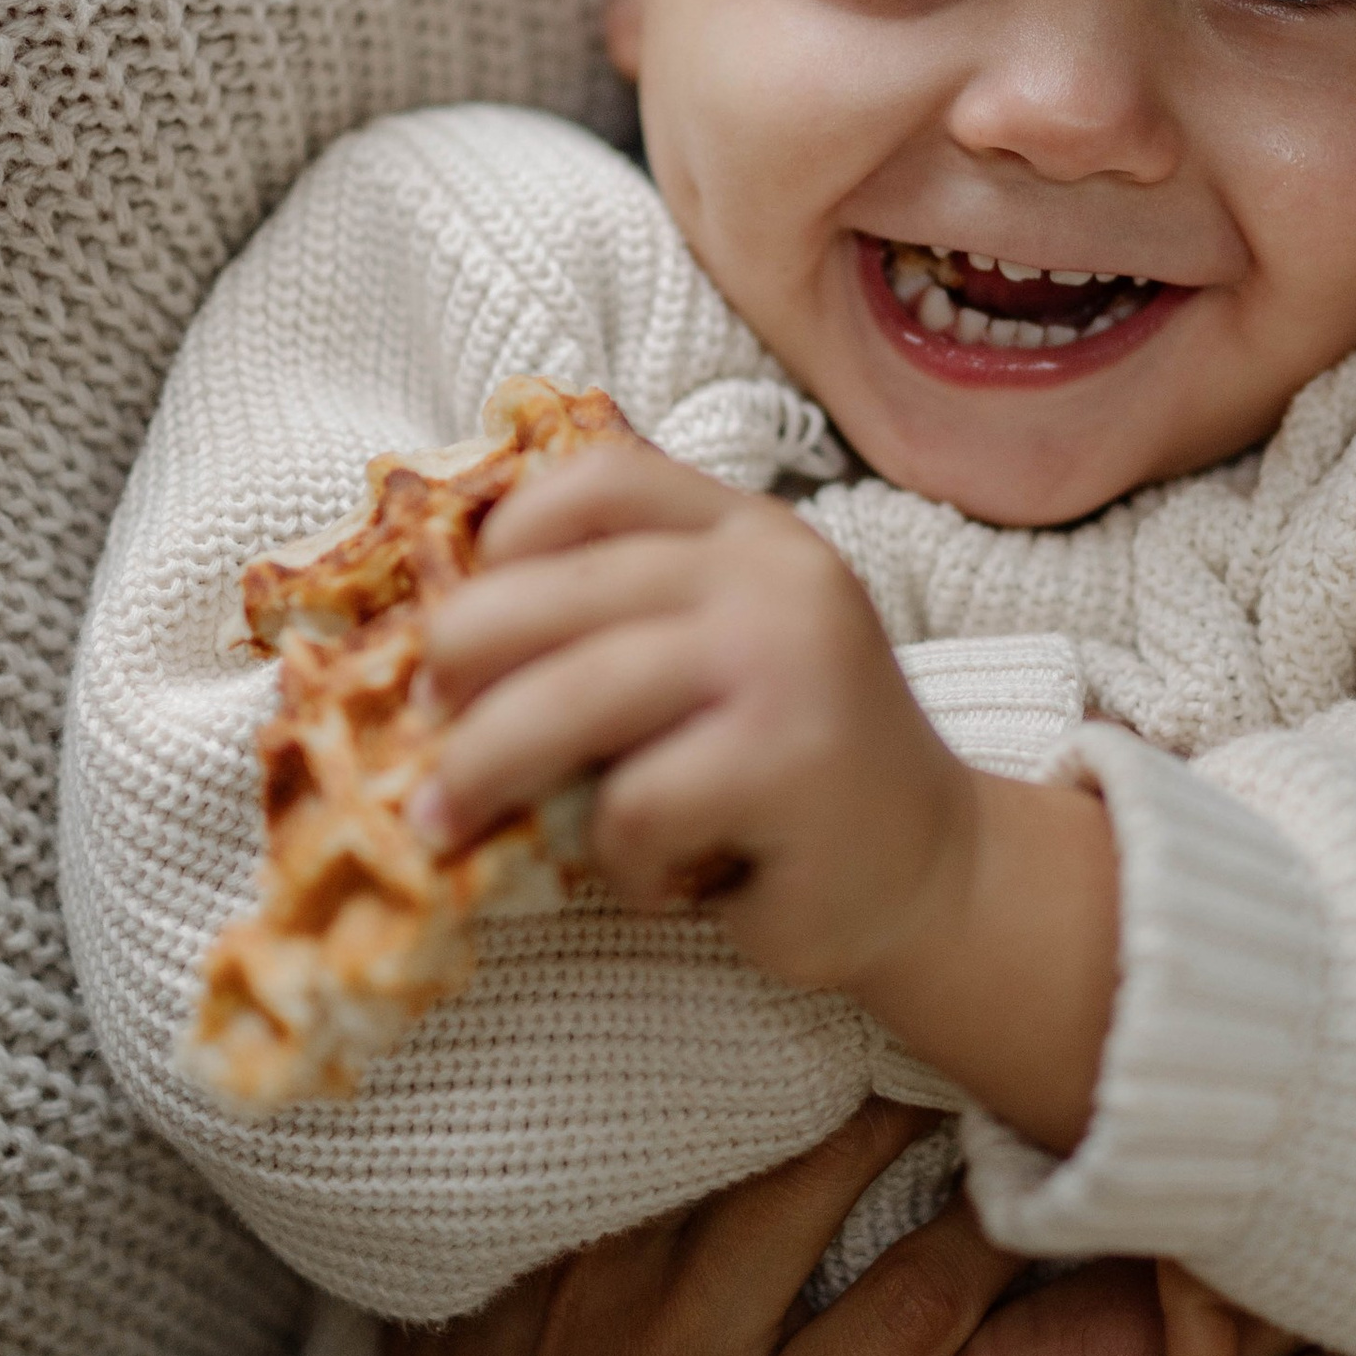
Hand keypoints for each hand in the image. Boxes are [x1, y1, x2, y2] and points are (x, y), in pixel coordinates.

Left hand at [424, 443, 979, 986]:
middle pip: (552, 591)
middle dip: (454, 670)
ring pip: (572, 697)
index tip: (461, 621)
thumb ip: (621, 618)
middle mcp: (773, 577)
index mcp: (746, 532)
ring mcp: (789, 662)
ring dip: (486, 770)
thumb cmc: (786, 765)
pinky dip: (619, 858)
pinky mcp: (793, 764)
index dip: (504, 541)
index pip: (596, 482)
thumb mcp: (714, 654)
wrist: (934, 870)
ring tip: (451, 821)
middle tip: (421, 733)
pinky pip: (635, 804)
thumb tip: (431, 647)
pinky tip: (659, 873)